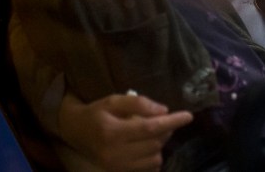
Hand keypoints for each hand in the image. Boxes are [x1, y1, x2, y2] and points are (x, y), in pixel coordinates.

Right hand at [57, 92, 192, 171]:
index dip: (171, 122)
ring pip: (154, 158)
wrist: (76, 132)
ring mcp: (118, 167)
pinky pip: (149, 169)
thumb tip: (163, 111)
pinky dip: (153, 157)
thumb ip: (138, 103)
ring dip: (159, 144)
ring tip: (151, 133)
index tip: (188, 116)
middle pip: (154, 143)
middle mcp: (115, 153)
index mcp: (112, 131)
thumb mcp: (113, 100)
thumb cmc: (96, 113)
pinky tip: (145, 147)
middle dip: (165, 130)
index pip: (149, 128)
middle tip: (163, 120)